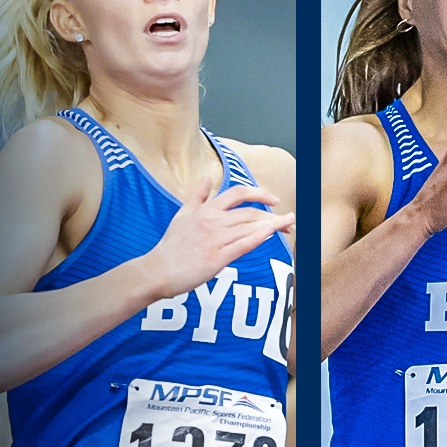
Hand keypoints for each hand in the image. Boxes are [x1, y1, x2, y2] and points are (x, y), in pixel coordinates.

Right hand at [138, 176, 292, 297]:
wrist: (156, 270)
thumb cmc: (170, 246)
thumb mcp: (181, 215)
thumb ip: (197, 196)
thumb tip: (206, 177)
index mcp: (206, 210)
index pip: (238, 193)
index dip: (259, 193)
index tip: (274, 200)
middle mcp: (212, 221)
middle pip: (250, 212)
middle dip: (273, 216)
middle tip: (289, 221)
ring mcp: (214, 239)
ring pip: (250, 227)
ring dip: (273, 226)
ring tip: (290, 227)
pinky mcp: (216, 257)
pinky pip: (243, 245)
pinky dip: (259, 237)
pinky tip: (273, 234)